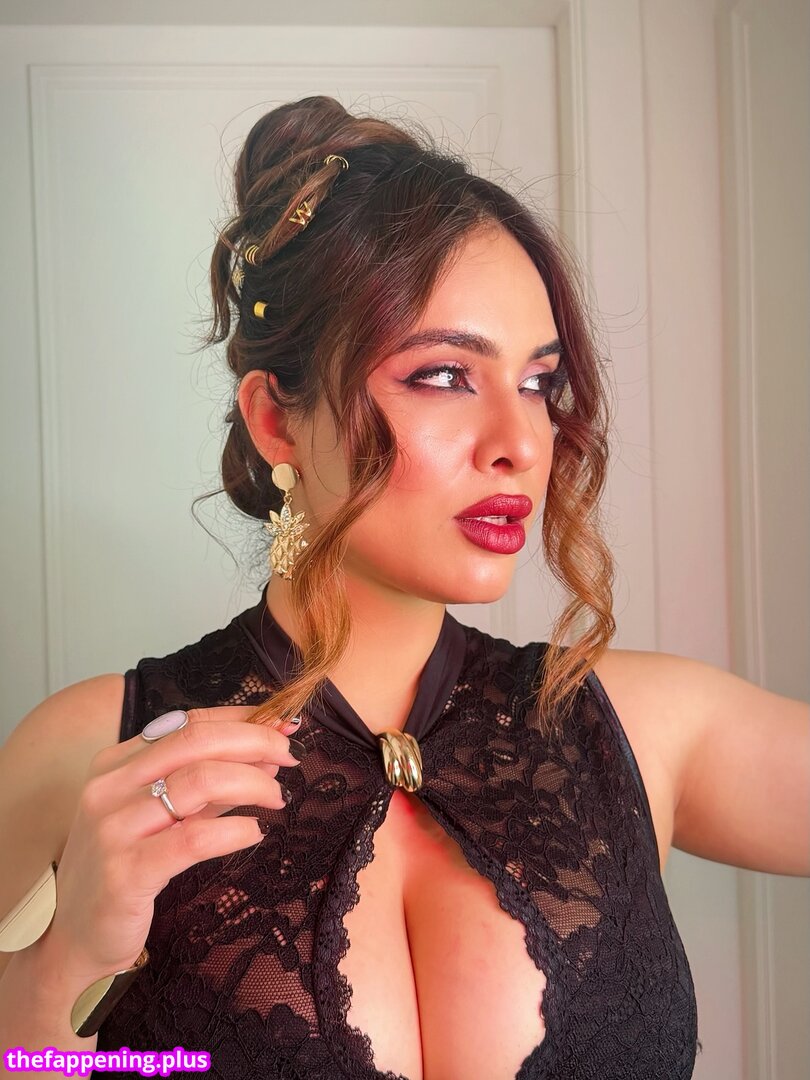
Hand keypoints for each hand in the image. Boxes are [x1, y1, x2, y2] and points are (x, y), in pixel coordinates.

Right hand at [43, 707, 303, 980]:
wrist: (74, 939)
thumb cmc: (124, 870)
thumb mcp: (162, 817)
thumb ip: (208, 784)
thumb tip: (267, 753)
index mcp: (115, 764)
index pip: (188, 722)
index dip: (242, 720)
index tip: (282, 724)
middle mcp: (109, 787)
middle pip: (197, 741)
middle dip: (254, 742)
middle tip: (290, 756)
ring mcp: (113, 828)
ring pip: (199, 781)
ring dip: (252, 783)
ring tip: (277, 797)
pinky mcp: (125, 872)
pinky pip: (194, 838)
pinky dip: (234, 829)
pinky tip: (254, 832)